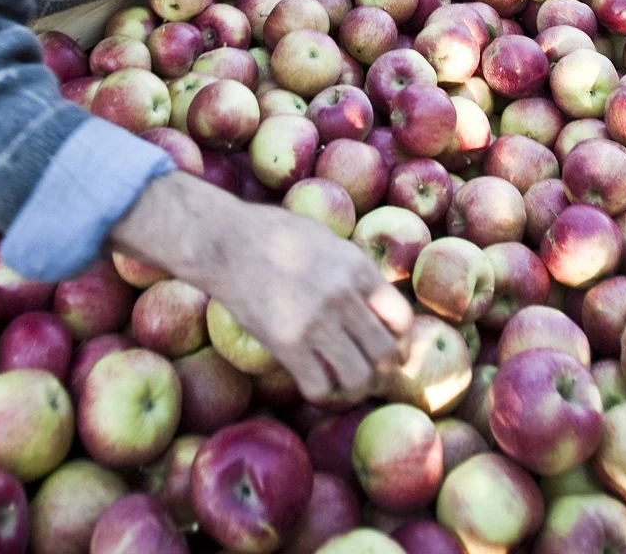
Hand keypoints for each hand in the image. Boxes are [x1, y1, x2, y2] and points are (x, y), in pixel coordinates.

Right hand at [110, 173, 411, 402]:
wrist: (224, 242)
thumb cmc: (273, 233)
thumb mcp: (326, 239)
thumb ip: (352, 269)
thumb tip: (374, 299)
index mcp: (356, 268)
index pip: (401, 318)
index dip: (400, 340)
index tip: (392, 349)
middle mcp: (342, 297)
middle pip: (384, 352)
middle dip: (384, 371)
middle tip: (376, 376)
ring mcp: (315, 322)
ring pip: (357, 377)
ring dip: (357, 388)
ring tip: (348, 385)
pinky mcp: (286, 343)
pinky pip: (319, 386)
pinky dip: (323, 392)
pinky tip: (317, 384)